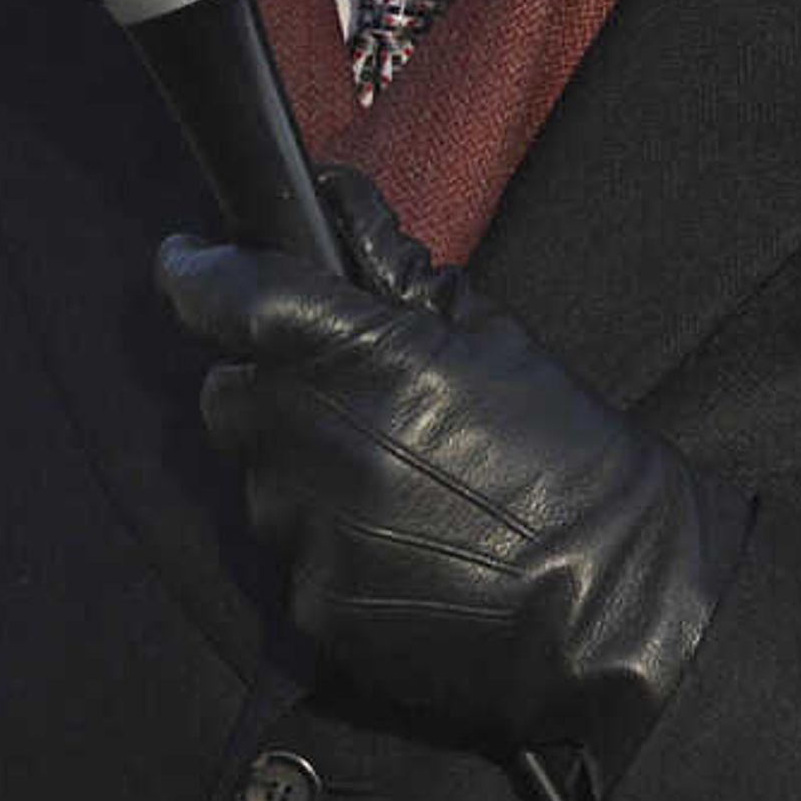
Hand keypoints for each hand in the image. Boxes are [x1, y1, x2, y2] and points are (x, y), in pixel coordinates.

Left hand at [157, 167, 745, 789]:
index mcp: (360, 356)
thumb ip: (396, 269)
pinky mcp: (313, 606)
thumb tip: (331, 193)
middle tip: (351, 400)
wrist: (614, 601)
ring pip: (260, 478)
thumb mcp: (494, 339)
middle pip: (230, 394)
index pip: (230, 296)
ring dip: (302, 468)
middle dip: (274, 388)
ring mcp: (307, 531)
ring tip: (398, 485)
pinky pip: (292, 554)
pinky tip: (404, 545)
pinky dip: (330, 543)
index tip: (186, 258)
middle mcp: (314, 441)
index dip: (195, 271)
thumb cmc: (569, 459)